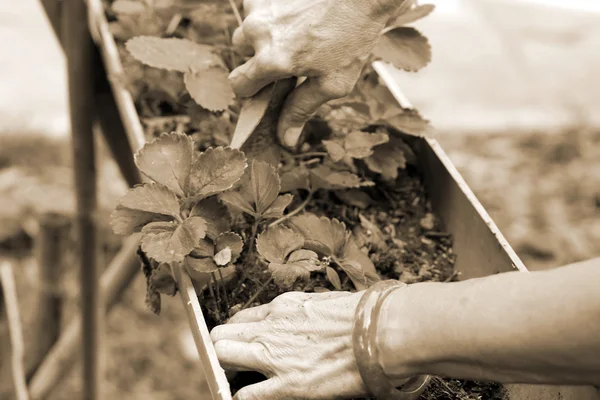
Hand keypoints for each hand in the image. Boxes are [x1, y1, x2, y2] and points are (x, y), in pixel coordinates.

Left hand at [210, 290, 368, 398]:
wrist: (381, 332)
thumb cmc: (362, 316)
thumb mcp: (325, 302)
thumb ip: (304, 312)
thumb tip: (302, 317)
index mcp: (283, 307)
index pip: (242, 318)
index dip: (237, 333)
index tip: (240, 342)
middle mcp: (271, 328)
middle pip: (222, 334)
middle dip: (222, 349)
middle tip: (231, 363)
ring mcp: (275, 356)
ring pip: (223, 356)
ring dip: (225, 369)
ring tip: (233, 380)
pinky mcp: (287, 385)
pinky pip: (246, 395)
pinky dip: (242, 398)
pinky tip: (247, 398)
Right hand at [230, 0, 393, 147]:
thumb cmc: (353, 37)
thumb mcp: (332, 83)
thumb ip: (301, 110)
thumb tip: (284, 139)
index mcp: (272, 60)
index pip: (238, 84)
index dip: (251, 90)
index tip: (267, 89)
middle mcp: (258, 32)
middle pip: (240, 54)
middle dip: (258, 59)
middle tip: (287, 59)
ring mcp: (260, 7)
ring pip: (248, 28)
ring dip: (263, 35)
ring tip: (293, 34)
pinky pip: (258, 7)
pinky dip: (271, 14)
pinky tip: (295, 16)